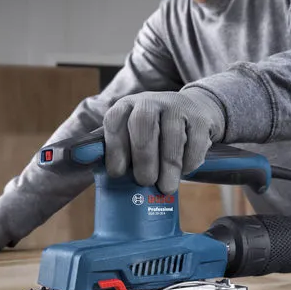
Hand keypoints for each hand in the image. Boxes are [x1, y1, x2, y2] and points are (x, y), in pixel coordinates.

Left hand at [102, 90, 225, 193]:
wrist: (196, 110)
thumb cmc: (158, 132)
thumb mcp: (134, 133)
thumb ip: (118, 150)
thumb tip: (90, 167)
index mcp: (127, 107)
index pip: (114, 121)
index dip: (114, 149)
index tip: (117, 173)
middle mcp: (150, 102)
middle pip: (143, 124)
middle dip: (143, 158)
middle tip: (145, 182)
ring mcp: (177, 107)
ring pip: (172, 136)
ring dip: (169, 167)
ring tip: (166, 188)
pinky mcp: (200, 118)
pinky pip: (195, 143)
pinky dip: (189, 162)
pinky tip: (185, 171)